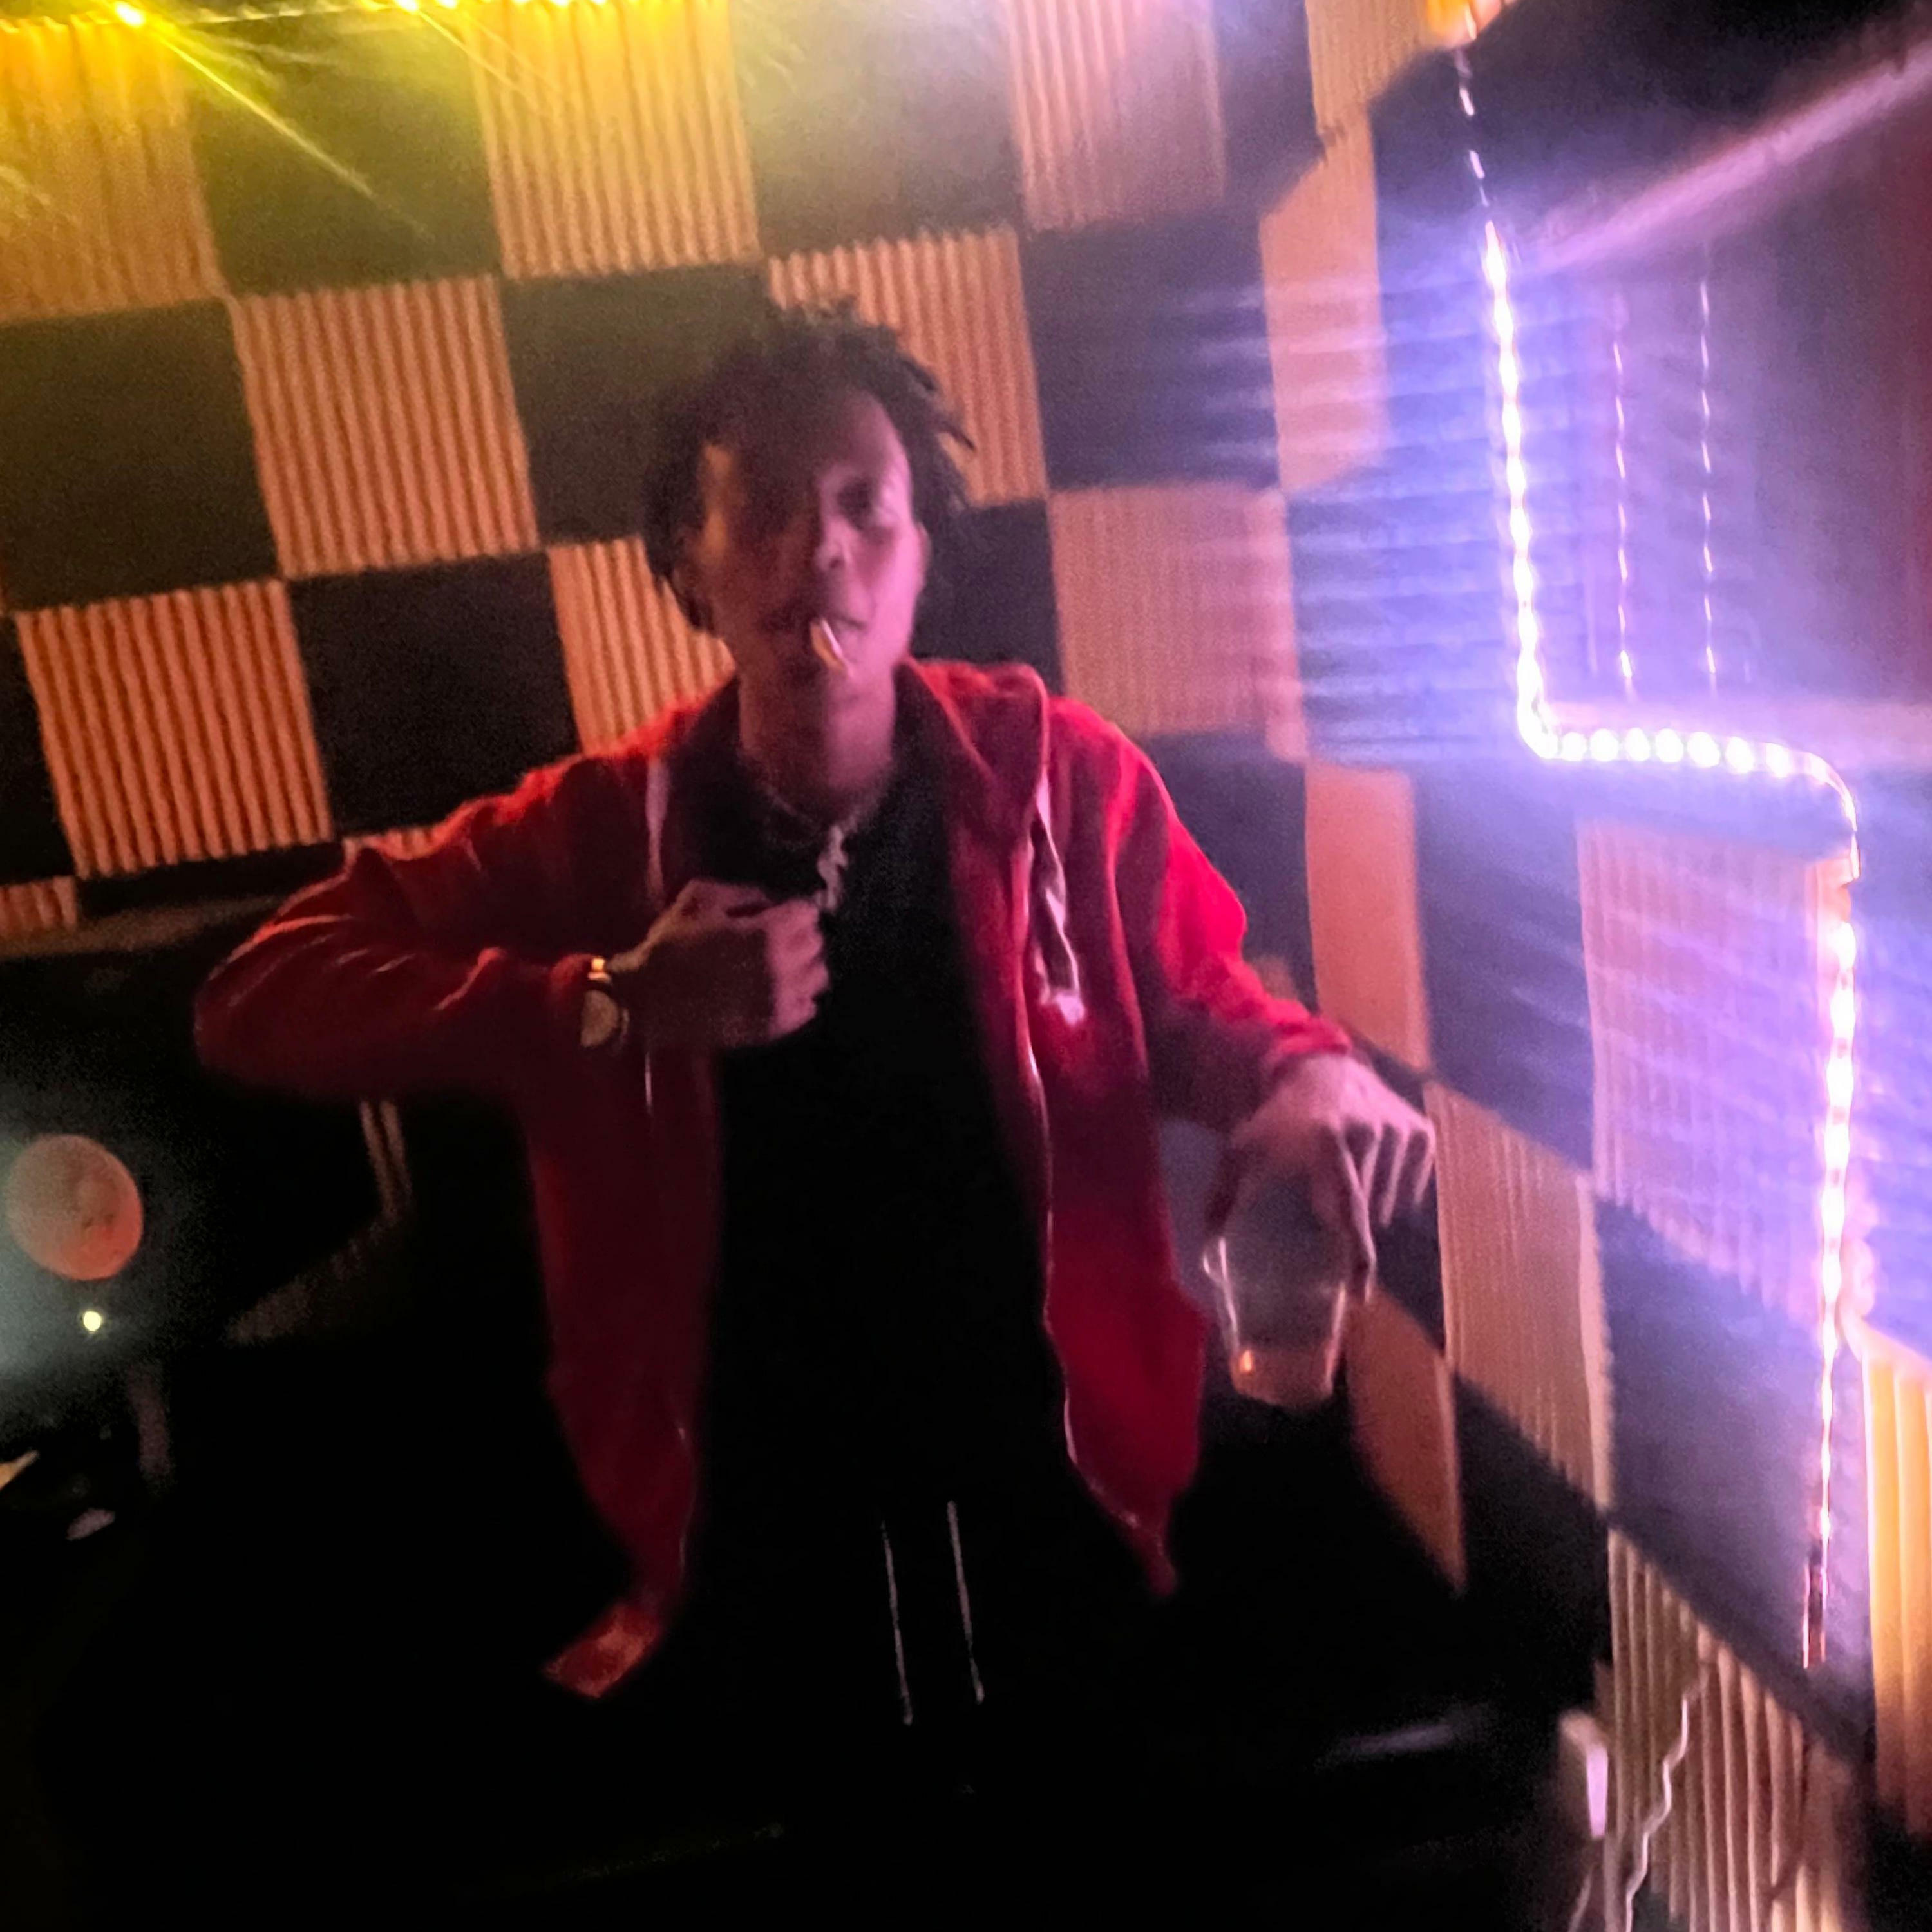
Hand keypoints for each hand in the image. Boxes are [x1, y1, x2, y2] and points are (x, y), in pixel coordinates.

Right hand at [608, 880, 827, 1050]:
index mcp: (766, 933)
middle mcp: (781, 968)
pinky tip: (775, 992)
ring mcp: (779, 1001)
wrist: (646, 999)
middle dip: (801, 937)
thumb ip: (745, 893)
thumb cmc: (670, 944)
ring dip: (803, 968)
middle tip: (779, 939)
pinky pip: (807, 1009)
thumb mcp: (700, 898)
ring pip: (818, 978)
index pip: (809, 915)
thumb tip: (775, 902)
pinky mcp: (772, 1027)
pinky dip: (798, 998)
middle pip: (817, 945)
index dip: (794, 911)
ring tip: (780, 967)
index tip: (780, 915)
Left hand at [1208, 1054, 1435, 1298]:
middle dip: (1348, 1224)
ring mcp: (1400, 1130)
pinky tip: (1371, 1170)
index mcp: (1328, 1142)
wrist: (1317, 1070)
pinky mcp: (1421, 1131)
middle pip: (1369, 1213)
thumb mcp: (1243, 1152)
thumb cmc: (1277, 1120)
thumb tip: (1209, 1254)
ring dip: (1371, 1206)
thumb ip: (1223, 1199)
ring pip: (1393, 1203)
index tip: (1360, 1295)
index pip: (1350, 1211)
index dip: (1357, 1258)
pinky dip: (1395, 1189)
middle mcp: (1371, 1133)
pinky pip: (1413, 1185)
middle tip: (1324, 1208)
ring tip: (1344, 1182)